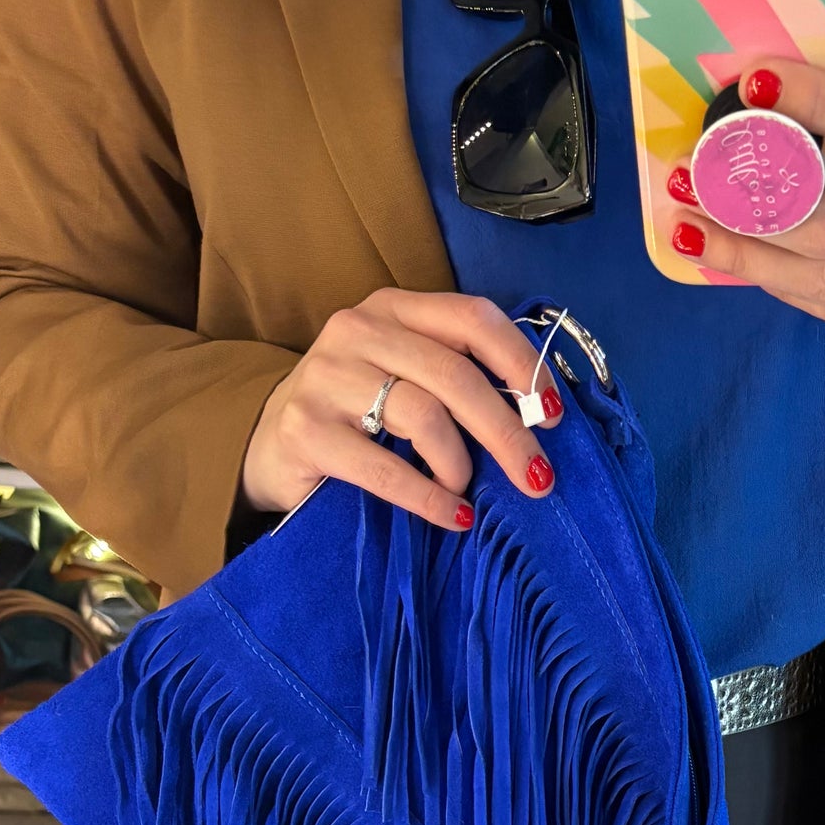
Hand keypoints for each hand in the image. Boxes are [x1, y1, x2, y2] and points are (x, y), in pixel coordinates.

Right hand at [242, 288, 561, 530]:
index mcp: (394, 309)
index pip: (473, 318)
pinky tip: (452, 516)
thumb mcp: (405, 379)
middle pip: (455, 374)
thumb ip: (457, 379)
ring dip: (459, 465)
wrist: (270, 447)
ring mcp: (326, 376)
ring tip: (464, 492)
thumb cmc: (356, 417)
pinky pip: (384, 467)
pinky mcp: (305, 428)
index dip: (522, 363)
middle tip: (536, 478)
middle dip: (507, 432)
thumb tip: (539, 417)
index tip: (554, 413)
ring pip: (423, 414)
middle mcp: (358, 329)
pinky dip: (427, 497)